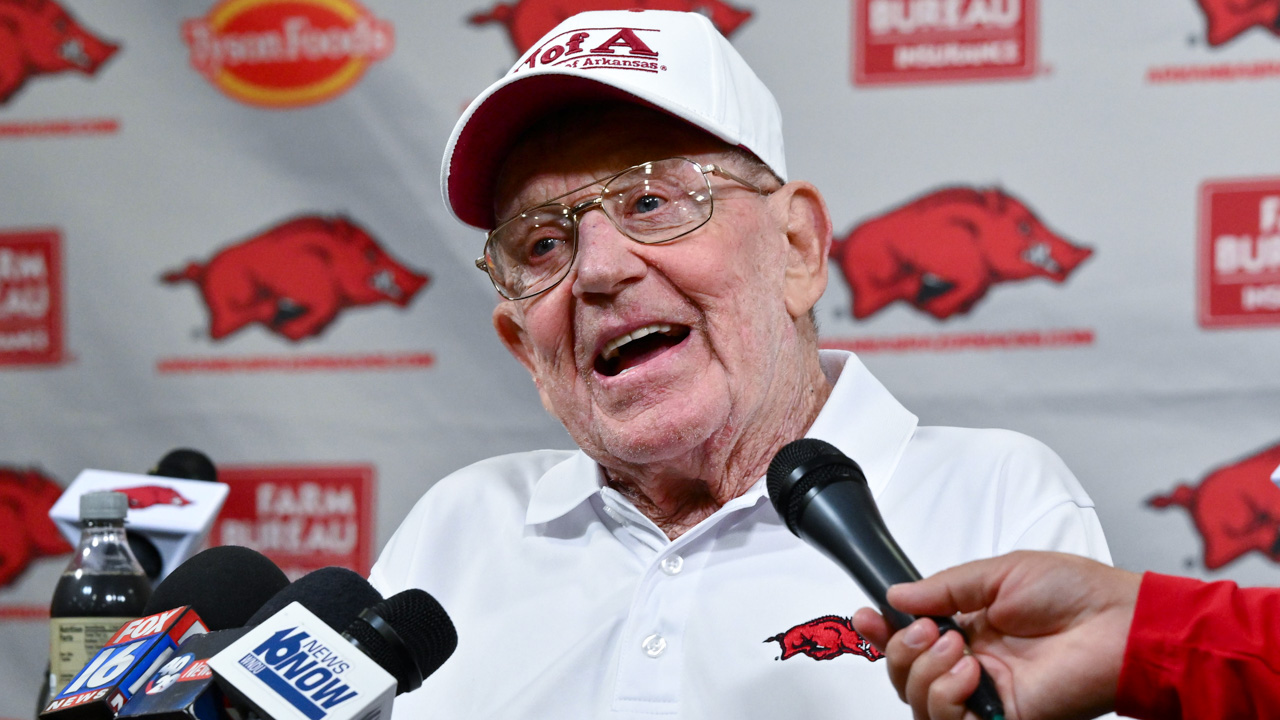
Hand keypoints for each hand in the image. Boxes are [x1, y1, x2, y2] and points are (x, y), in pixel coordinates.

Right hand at [851, 551, 1141, 719]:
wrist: (1121, 625)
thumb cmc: (1077, 593)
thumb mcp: (999, 572)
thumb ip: (944, 587)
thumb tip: (897, 596)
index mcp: (969, 627)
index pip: (910, 639)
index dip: (881, 632)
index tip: (867, 617)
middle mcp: (972, 663)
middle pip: (905, 675)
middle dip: (901, 651)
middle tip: (927, 629)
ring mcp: (986, 694)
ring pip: (919, 702)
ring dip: (925, 673)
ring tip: (958, 649)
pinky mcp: (1003, 717)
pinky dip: (948, 698)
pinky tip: (970, 672)